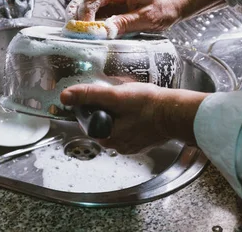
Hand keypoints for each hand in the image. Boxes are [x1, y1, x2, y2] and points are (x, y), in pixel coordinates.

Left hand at [60, 82, 208, 153]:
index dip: (91, 106)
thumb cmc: (149, 105)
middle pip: (101, 124)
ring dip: (120, 114)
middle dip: (107, 110)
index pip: (87, 121)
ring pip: (117, 126)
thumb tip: (65, 97)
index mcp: (107, 138)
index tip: (102, 96)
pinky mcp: (144, 142)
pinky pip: (131, 129)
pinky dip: (133, 120)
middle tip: (119, 97)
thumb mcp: (114, 96)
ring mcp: (132, 145)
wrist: (176, 112)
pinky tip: (140, 110)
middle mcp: (118, 146)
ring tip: (131, 103)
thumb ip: (89, 95)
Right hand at [65, 0, 186, 36]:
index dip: (86, 10)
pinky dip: (90, 23)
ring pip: (88, 6)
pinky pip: (97, 15)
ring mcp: (112, 0)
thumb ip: (125, 22)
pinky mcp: (114, 10)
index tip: (84, 26)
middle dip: (77, 13)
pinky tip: (88, 32)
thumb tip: (105, 30)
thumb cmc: (165, 6)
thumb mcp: (147, 17)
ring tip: (77, 31)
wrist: (176, 3)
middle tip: (74, 29)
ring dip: (81, 18)